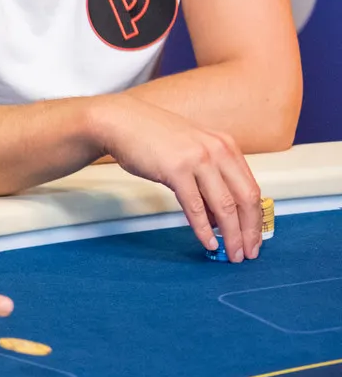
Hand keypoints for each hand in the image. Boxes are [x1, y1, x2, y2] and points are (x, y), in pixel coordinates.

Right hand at [91, 94, 263, 260]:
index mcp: (226, 146)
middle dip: (250, 231)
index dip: (255, 218)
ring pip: (224, 206)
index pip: (251, 188)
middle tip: (248, 253)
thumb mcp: (192, 151)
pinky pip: (195, 207)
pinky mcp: (176, 170)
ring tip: (231, 253)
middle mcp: (218, 151)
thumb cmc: (153, 138)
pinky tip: (208, 242)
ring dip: (232, 235)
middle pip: (245, 199)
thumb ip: (209, 179)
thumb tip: (218, 216)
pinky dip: (203, 229)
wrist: (122, 122)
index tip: (254, 237)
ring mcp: (198, 160)